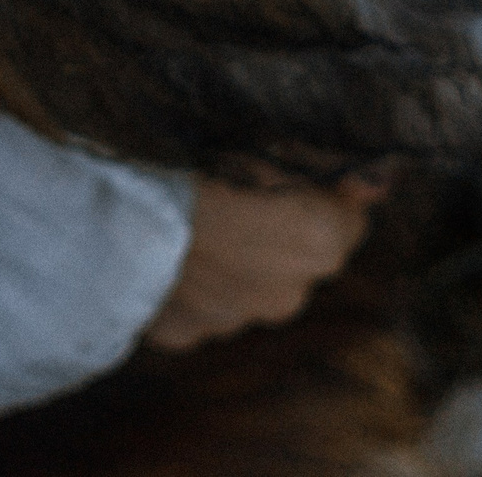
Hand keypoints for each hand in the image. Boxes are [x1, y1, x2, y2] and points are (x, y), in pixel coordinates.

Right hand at [141, 169, 390, 352]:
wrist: (104, 221)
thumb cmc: (187, 166)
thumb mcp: (258, 145)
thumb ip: (320, 168)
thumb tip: (376, 184)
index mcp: (320, 243)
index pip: (351, 217)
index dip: (324, 191)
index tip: (289, 169)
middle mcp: (288, 296)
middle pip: (303, 257)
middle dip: (280, 229)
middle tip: (233, 190)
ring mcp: (235, 322)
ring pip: (250, 285)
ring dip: (235, 259)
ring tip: (191, 220)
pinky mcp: (185, 336)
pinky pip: (201, 304)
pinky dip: (190, 282)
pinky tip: (164, 251)